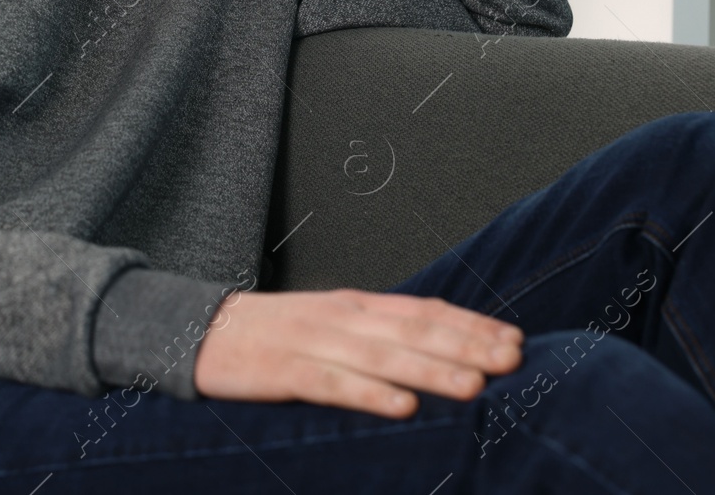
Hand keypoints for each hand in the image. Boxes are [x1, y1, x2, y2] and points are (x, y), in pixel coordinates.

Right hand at [193, 288, 523, 417]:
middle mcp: (342, 317)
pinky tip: (402, 409)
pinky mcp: (284, 372)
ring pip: (383, 357)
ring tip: (474, 386)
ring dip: (431, 371)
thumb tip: (439, 351)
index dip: (470, 325)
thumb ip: (378, 334)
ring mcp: (313, 342)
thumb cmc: (274, 333)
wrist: (201, 330)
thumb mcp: (331, 324)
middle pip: (413, 331)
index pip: (424, 310)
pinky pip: (334, 385)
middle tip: (512, 360)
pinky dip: (369, 395)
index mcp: (355, 305)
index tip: (512, 339)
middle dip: (467, 346)